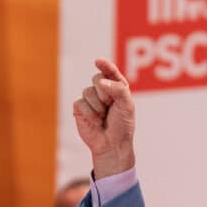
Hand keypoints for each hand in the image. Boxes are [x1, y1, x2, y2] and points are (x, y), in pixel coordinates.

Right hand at [73, 58, 136, 177]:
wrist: (112, 144)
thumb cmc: (122, 125)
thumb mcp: (127, 105)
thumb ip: (118, 89)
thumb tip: (101, 82)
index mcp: (117, 88)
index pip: (111, 72)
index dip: (105, 66)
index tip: (99, 62)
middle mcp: (103, 91)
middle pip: (97, 78)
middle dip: (104, 92)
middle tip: (110, 105)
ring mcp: (90, 99)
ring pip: (88, 91)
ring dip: (97, 105)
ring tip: (103, 116)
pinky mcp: (80, 108)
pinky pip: (80, 103)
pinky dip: (90, 113)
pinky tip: (96, 121)